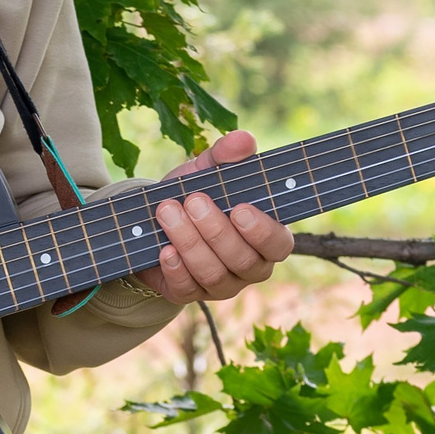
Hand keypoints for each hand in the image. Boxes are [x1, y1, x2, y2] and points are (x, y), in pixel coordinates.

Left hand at [133, 129, 292, 303]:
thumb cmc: (194, 194)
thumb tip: (244, 139)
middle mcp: (250, 266)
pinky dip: (175, 269)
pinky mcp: (191, 293)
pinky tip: (163, 249)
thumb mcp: (206, 171)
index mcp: (266, 238)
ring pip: (214, 274)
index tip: (239, 209)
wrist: (155, 219)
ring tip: (168, 213)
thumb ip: (225, 157)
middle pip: (243, 260)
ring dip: (190, 243)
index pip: (279, 244)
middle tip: (193, 201)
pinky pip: (188, 289)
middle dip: (216, 230)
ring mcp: (222, 285)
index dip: (262, 231)